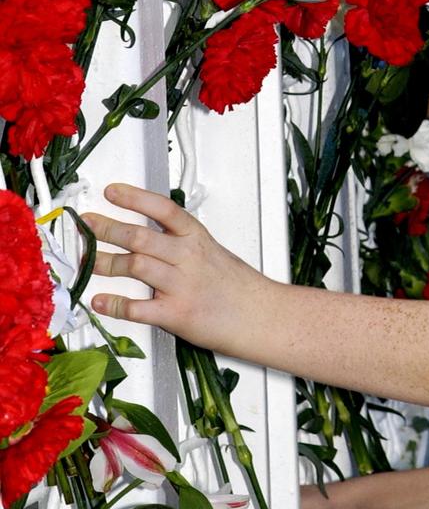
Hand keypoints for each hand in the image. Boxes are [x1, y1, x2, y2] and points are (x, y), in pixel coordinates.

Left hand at [83, 183, 274, 355]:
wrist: (262, 317)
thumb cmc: (240, 288)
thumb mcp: (215, 254)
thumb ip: (184, 245)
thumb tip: (151, 239)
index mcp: (198, 239)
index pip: (162, 209)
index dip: (135, 198)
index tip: (112, 192)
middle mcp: (188, 258)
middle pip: (140, 236)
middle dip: (107, 228)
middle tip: (87, 225)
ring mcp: (182, 285)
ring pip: (134, 266)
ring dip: (105, 263)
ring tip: (88, 261)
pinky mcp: (176, 314)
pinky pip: (138, 307)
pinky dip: (115, 304)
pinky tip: (101, 301)